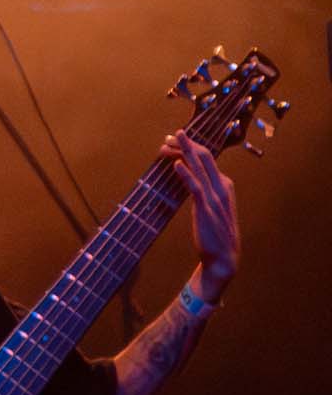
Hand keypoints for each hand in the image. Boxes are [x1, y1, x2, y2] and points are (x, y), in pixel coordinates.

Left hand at [160, 131, 239, 301]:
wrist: (224, 259)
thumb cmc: (214, 232)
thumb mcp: (211, 207)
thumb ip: (204, 191)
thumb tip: (190, 176)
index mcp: (224, 185)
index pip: (207, 159)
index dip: (190, 147)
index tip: (173, 141)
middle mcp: (222, 187)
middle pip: (204, 157)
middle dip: (186, 144)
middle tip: (170, 136)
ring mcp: (215, 197)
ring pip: (200, 167)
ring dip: (183, 152)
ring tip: (170, 140)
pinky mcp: (207, 209)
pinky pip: (196, 188)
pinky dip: (187, 175)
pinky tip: (177, 164)